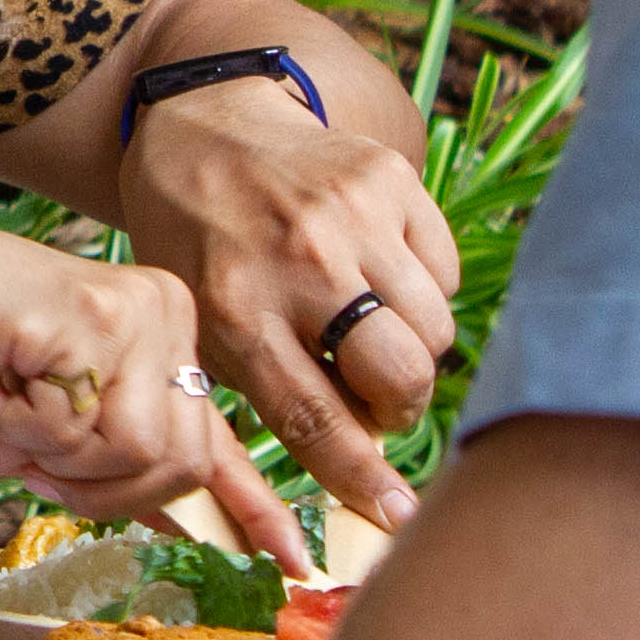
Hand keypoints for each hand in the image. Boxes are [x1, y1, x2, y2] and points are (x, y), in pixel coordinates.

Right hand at [0, 185, 224, 514]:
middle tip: (27, 425)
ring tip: (13, 395)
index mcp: (159, 337)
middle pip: (178, 463)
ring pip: (141, 450)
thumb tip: (178, 522)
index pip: (216, 438)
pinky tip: (3, 376)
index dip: (251, 509)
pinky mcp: (100, 317)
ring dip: (61, 452)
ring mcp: (140, 311)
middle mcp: (166, 316)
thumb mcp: (44, 438)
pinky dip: (34, 427)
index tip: (292, 559)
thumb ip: (114, 470)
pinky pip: (90, 427)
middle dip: (95, 478)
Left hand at [114, 95, 463, 535]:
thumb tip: (334, 478)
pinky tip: (380, 277)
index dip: (361, 476)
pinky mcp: (389, 180)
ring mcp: (350, 218)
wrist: (205, 125)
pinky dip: (423, 292)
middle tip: (382, 401)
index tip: (397, 514)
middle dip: (400, 407)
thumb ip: (255, 393)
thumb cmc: (197, 242)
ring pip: (433, 329)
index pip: (315, 417)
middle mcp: (298, 264)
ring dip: (414, 350)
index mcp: (236, 310)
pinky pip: (444, 272)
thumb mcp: (196, 321)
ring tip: (372, 332)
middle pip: (397, 375)